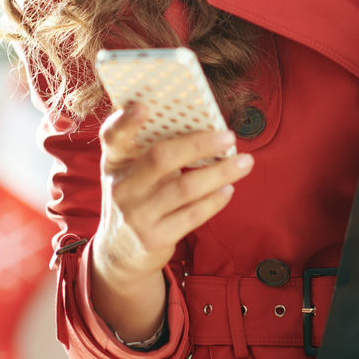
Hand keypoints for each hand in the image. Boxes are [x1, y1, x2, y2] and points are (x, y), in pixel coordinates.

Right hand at [90, 103, 253, 340]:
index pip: (113, 137)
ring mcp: (137, 215)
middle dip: (199, 145)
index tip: (144, 105)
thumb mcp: (131, 173)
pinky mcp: (154, 238)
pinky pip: (192, 216)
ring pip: (184, 188)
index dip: (126, 120)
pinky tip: (229, 189)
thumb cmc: (135, 199)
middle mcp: (122, 187)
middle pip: (161, 158)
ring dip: (220, 173)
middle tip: (229, 137)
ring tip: (245, 162)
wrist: (119, 253)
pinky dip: (214, 201)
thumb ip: (152, 151)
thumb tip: (205, 128)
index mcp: (116, 163)